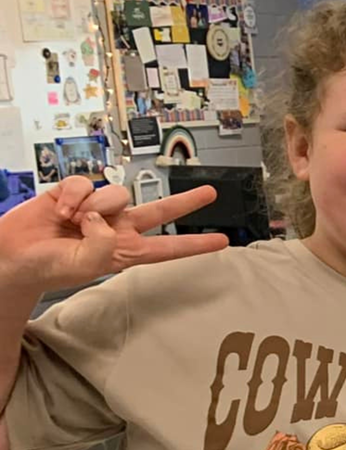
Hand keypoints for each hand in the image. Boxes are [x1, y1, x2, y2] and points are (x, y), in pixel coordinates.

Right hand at [0, 177, 225, 293]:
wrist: (13, 254)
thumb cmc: (48, 266)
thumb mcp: (83, 266)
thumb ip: (102, 245)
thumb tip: (105, 219)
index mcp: (124, 250)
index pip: (167, 248)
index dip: (194, 245)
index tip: (221, 243)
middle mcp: (116, 228)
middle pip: (159, 210)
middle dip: (185, 202)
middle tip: (210, 192)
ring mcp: (98, 209)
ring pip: (116, 193)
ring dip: (94, 206)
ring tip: (72, 222)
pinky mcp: (76, 193)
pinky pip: (86, 184)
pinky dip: (73, 197)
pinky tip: (61, 210)